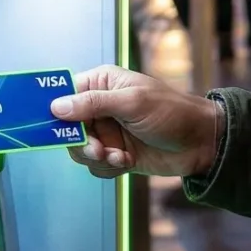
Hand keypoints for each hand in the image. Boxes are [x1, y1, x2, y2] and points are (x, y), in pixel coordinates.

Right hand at [50, 65, 221, 180]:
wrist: (201, 143)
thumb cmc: (171, 112)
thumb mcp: (132, 103)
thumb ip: (93, 104)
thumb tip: (56, 106)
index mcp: (102, 84)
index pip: (65, 93)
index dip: (54, 110)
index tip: (49, 126)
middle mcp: (100, 106)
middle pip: (67, 127)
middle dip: (80, 142)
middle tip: (97, 150)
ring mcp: (107, 131)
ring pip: (79, 149)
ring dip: (96, 157)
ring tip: (117, 157)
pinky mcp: (115, 153)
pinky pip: (96, 164)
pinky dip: (107, 166)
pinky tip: (126, 162)